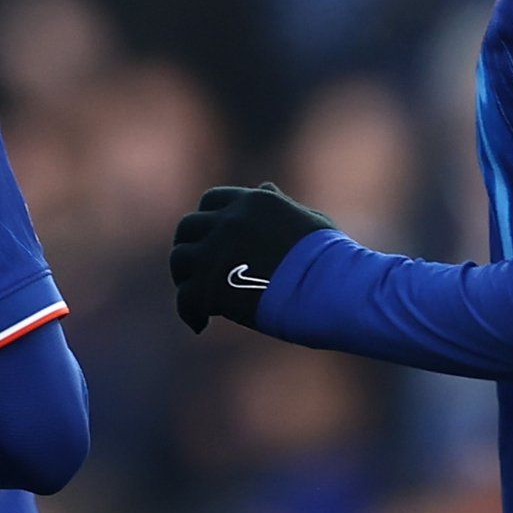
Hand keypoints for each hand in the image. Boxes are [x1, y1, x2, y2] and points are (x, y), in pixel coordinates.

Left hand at [170, 183, 332, 333]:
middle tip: (194, 268)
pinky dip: (189, 312)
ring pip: (180, 259)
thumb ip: (280, 205)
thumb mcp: (308, 220)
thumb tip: (265, 188)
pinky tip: (200, 324)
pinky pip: (185, 298)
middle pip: (188, 227)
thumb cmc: (331, 260)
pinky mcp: (210, 286)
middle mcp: (228, 221)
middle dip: (189, 246)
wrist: (332, 289)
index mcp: (252, 202)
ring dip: (184, 278)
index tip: (209, 237)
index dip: (207, 219)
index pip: (212, 200)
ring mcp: (216, 252)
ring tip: (197, 297)